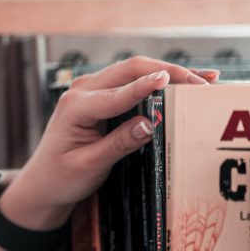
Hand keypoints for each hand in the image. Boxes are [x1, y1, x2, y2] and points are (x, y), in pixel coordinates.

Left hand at [0, 56, 211, 230]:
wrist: (43, 181)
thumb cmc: (62, 176)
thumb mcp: (90, 166)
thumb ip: (118, 144)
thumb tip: (149, 124)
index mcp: (75, 106)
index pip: (117, 92)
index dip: (147, 86)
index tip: (176, 82)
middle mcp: (83, 90)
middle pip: (131, 69)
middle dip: (170, 74)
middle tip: (204, 85)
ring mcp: (92, 88)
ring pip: (135, 70)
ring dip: (169, 73)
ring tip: (205, 80)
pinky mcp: (102, 94)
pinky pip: (133, 81)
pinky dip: (159, 80)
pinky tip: (186, 81)